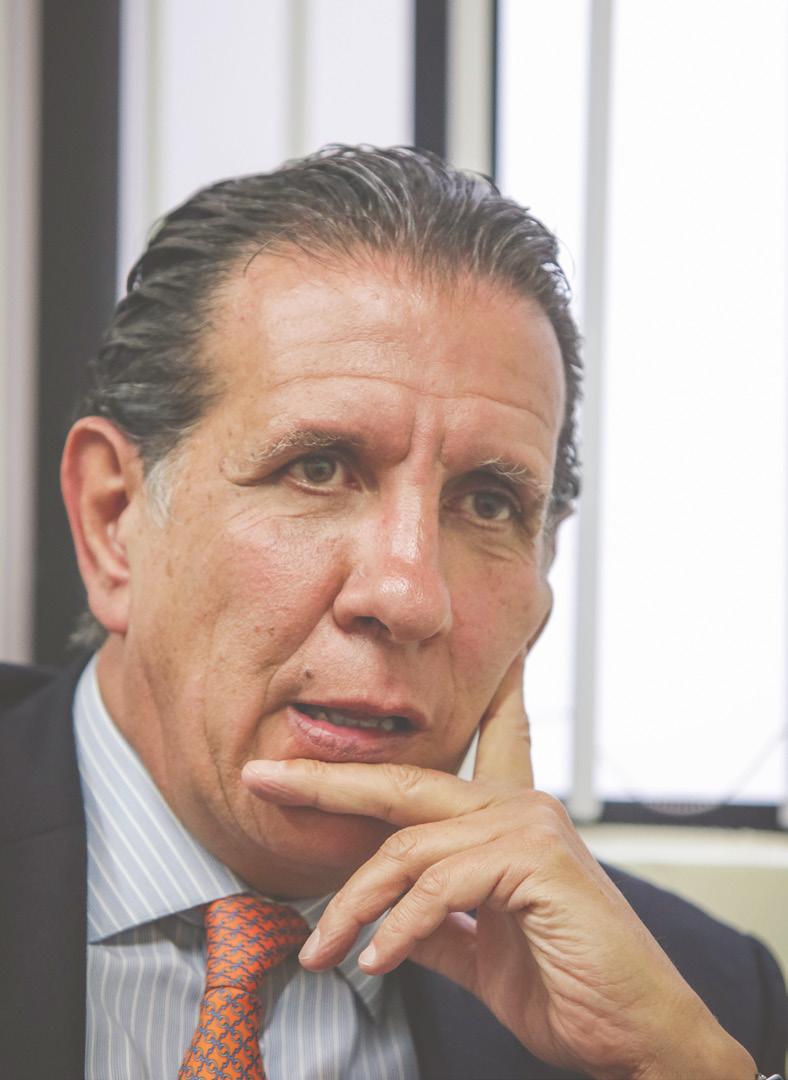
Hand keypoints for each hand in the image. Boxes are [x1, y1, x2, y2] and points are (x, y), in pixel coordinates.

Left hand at [242, 658, 755, 1079]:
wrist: (636, 1035)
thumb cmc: (571, 986)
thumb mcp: (484, 952)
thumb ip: (437, 926)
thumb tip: (387, 924)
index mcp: (511, 819)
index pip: (486, 743)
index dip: (477, 699)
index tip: (471, 664)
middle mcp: (519, 806)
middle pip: (403, 783)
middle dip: (327, 782)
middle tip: (266, 780)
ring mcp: (526, 826)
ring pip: (406, 849)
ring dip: (353, 906)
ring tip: (321, 952)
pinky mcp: (532, 860)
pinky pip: (438, 887)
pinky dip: (399, 929)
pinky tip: (377, 961)